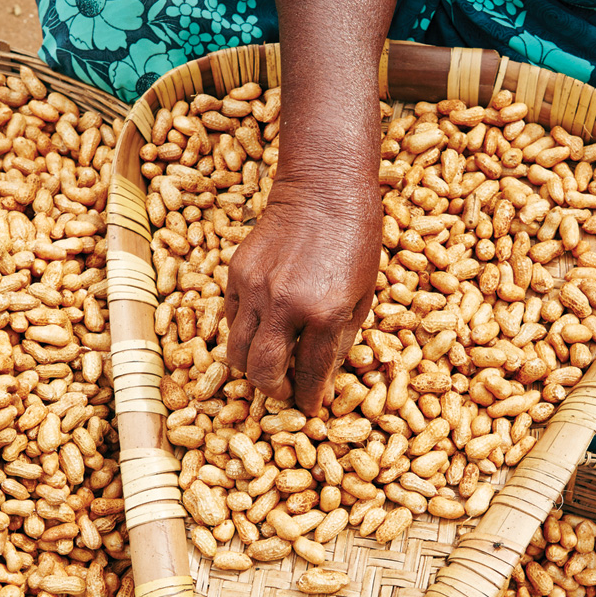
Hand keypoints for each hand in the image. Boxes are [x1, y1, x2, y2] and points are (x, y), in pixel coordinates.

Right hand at [224, 176, 380, 414]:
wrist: (324, 189)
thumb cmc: (357, 240)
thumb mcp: (364, 295)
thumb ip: (341, 340)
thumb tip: (322, 379)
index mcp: (325, 313)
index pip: (309, 374)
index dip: (308, 398)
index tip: (309, 408)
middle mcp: (285, 305)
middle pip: (262, 372)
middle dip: (274, 391)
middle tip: (286, 392)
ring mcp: (255, 289)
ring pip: (236, 352)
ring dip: (252, 368)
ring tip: (270, 366)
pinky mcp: (236, 273)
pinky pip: (230, 321)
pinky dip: (243, 335)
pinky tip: (262, 331)